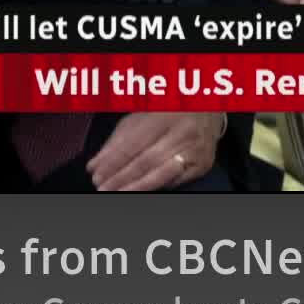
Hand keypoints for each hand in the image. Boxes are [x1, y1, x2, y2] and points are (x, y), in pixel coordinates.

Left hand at [85, 112, 223, 190]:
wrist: (208, 110)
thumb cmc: (169, 112)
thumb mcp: (141, 117)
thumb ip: (117, 140)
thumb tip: (95, 165)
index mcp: (165, 115)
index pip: (133, 144)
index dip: (113, 162)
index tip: (96, 175)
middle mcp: (183, 131)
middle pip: (147, 161)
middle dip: (121, 178)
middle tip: (103, 188)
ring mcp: (196, 149)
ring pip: (162, 174)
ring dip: (136, 187)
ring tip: (118, 193)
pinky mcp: (204, 164)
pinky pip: (176, 181)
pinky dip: (156, 187)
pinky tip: (140, 190)